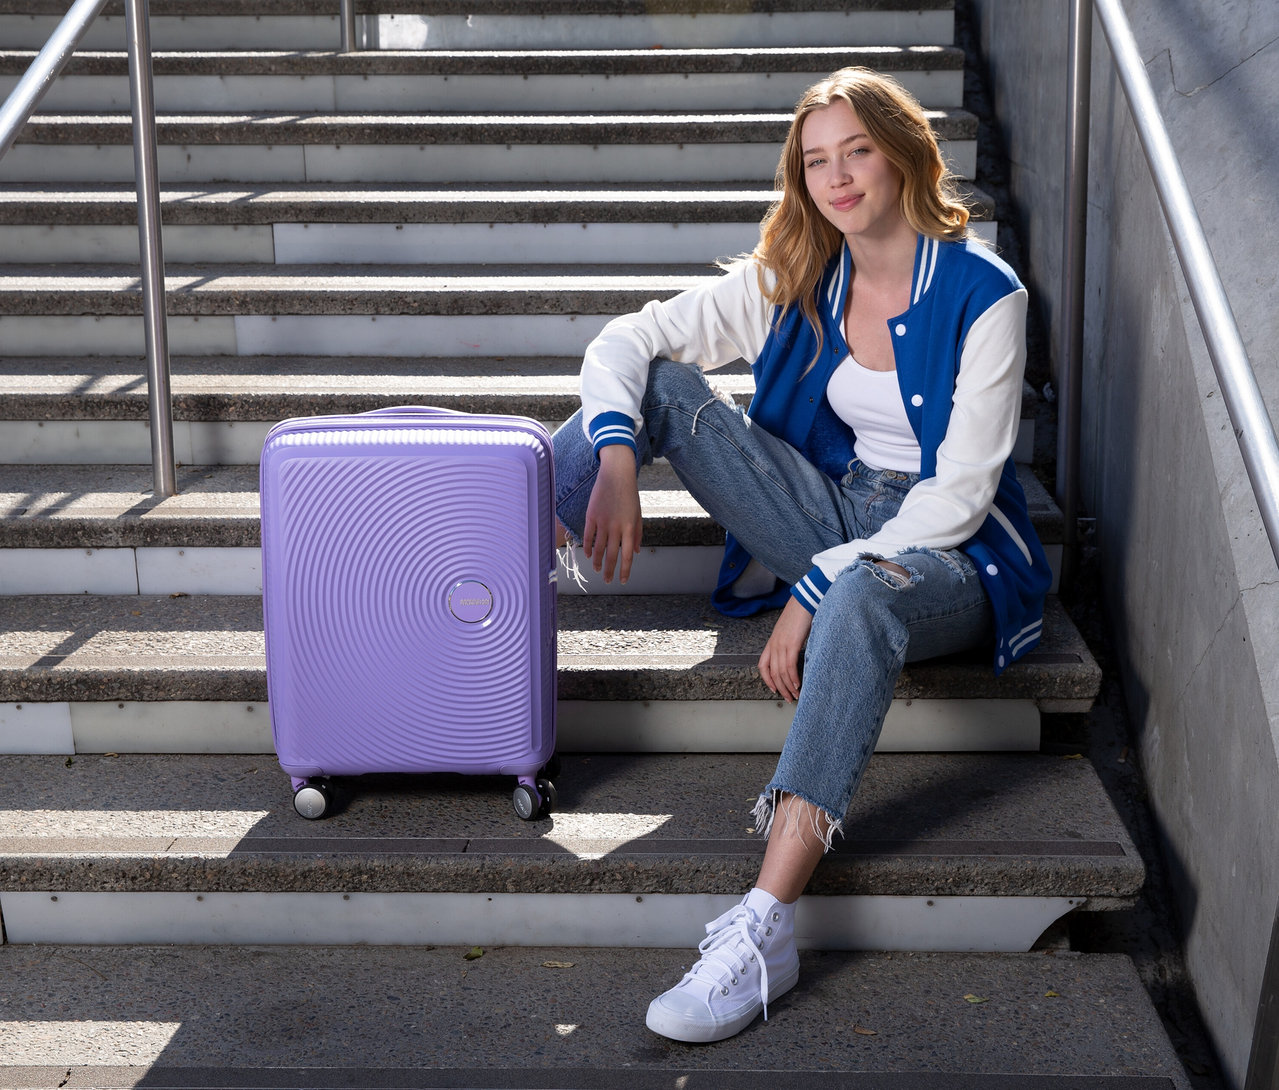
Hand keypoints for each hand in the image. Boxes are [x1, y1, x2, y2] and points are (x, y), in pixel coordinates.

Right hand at [582, 445, 642, 583]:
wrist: (616, 475)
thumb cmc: (629, 495)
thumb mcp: (638, 514)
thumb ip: (637, 534)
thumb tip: (636, 553)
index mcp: (630, 527)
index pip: (627, 555)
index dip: (625, 569)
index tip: (623, 581)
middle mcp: (616, 527)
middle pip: (611, 555)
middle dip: (609, 571)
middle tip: (606, 581)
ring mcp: (603, 522)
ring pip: (598, 548)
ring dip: (597, 562)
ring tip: (597, 570)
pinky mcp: (591, 516)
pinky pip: (588, 536)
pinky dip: (587, 547)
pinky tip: (588, 555)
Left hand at [757, 597, 813, 702]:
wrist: (803, 601)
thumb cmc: (799, 615)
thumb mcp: (788, 632)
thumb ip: (788, 644)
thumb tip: (794, 656)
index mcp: (771, 642)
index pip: (763, 666)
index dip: (767, 680)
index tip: (774, 689)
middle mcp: (774, 645)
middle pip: (773, 673)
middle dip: (780, 688)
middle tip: (788, 698)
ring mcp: (781, 645)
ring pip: (781, 672)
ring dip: (788, 686)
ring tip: (794, 695)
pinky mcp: (791, 644)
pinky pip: (790, 666)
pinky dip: (793, 678)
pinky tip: (798, 684)